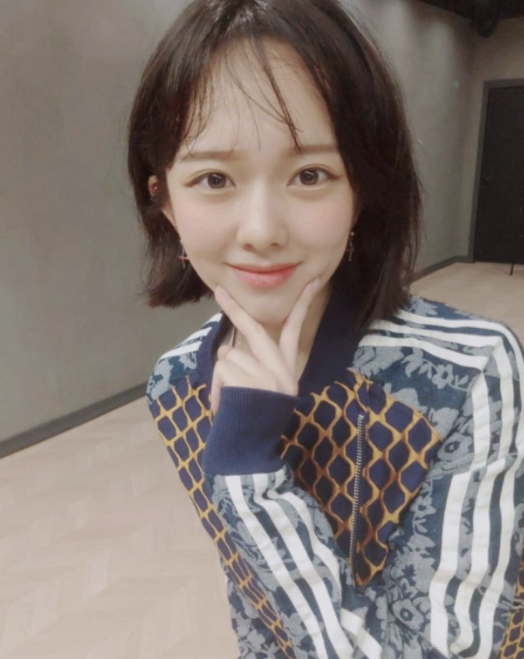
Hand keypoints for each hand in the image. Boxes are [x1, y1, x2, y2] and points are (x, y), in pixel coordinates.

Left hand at [210, 280, 319, 414]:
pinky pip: (221, 370)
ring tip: (230, 401)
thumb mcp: (261, 393)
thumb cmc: (251, 421)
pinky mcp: (251, 383)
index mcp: (287, 371)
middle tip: (219, 292)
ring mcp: (267, 377)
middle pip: (255, 330)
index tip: (312, 281)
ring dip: (221, 378)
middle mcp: (282, 371)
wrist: (250, 453)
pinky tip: (225, 407)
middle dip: (235, 309)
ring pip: (229, 356)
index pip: (294, 332)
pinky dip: (216, 388)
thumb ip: (253, 367)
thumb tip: (228, 348)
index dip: (302, 305)